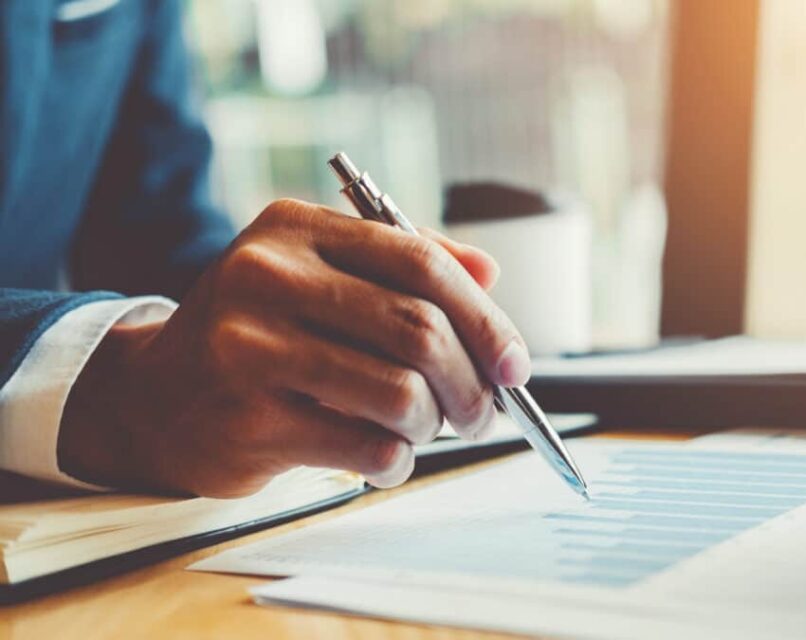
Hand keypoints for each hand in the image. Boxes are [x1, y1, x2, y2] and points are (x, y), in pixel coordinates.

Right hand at [59, 199, 529, 496]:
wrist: (155, 394)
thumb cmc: (258, 333)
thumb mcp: (318, 275)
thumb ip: (405, 265)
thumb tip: (491, 273)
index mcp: (296, 229)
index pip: (420, 260)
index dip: (484, 316)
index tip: (513, 363)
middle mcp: (267, 277)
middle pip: (419, 330)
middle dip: (471, 382)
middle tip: (482, 411)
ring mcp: (251, 349)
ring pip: (400, 395)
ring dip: (432, 425)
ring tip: (423, 429)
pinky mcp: (248, 420)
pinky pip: (365, 449)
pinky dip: (394, 461)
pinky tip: (382, 456)